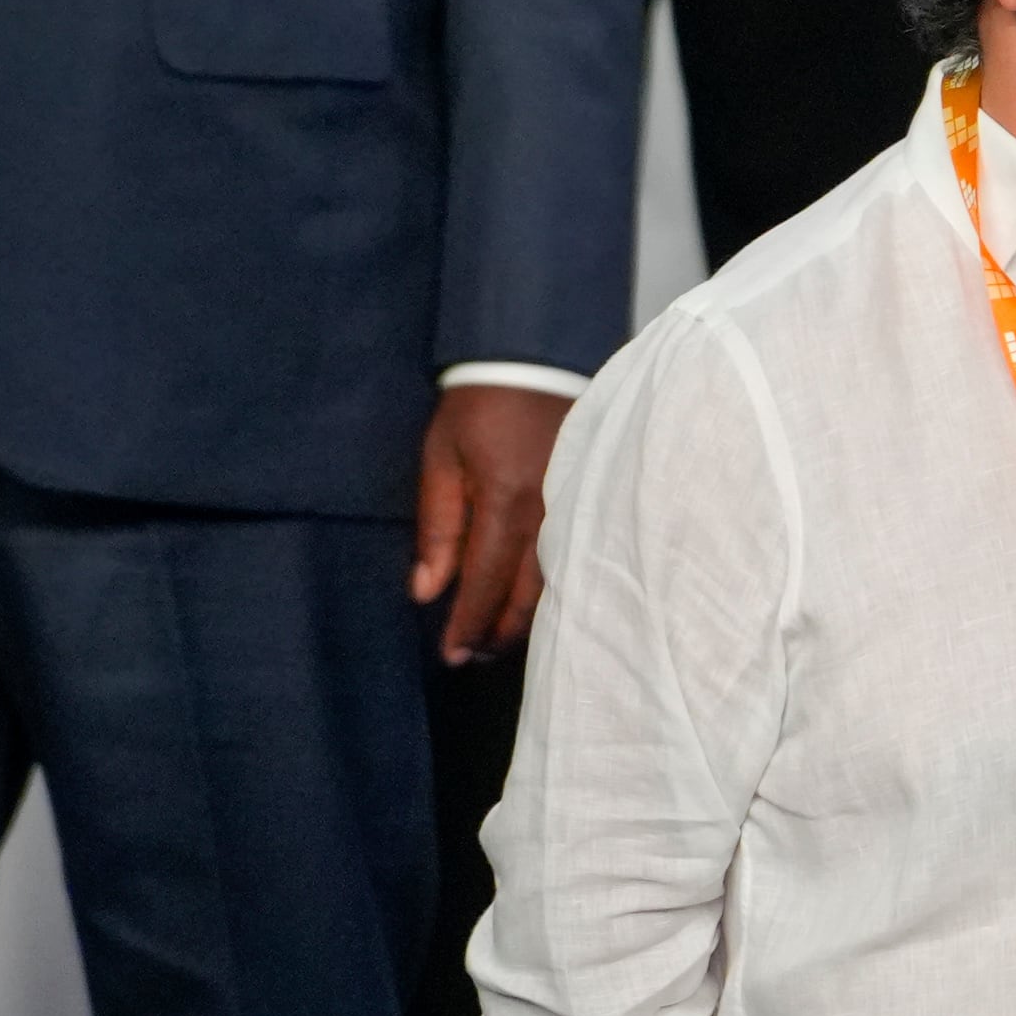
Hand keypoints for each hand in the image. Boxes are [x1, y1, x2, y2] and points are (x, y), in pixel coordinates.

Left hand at [415, 384, 574, 665]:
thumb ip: (437, 527)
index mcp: (506, 504)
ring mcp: (575, 508)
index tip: (452, 656)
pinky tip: (536, 602)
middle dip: (498, 632)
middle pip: (526, 596)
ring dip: (525, 617)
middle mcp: (547, 515)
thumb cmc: (479, 404)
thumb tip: (426, 590)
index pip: (485, 585)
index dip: (468, 625)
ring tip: (499, 638)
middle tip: (472, 656)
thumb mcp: (440, 458)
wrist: (534, 359)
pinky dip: (551, 589)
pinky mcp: (589, 499)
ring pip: (554, 584)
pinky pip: (571, 558)